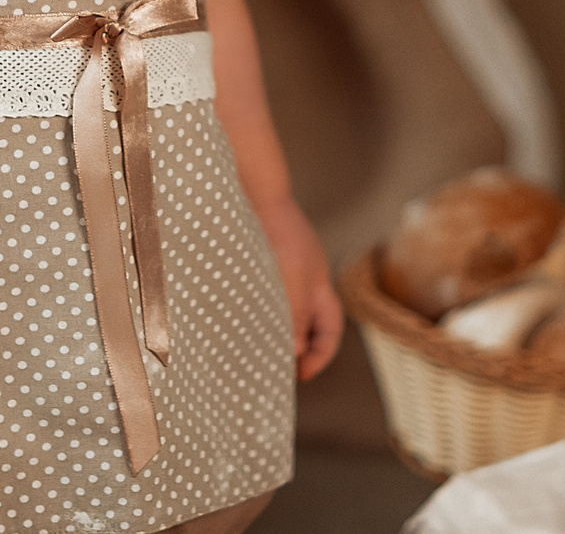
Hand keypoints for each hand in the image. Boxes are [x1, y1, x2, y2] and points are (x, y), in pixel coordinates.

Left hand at [254, 194, 342, 380]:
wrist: (253, 190)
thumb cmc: (276, 231)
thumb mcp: (290, 280)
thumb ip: (294, 316)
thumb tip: (293, 352)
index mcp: (319, 286)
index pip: (329, 330)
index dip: (319, 355)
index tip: (299, 374)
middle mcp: (302, 281)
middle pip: (306, 327)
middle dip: (294, 350)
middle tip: (272, 370)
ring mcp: (280, 272)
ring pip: (281, 315)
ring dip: (270, 334)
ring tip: (250, 352)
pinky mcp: (257, 265)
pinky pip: (260, 300)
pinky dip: (254, 316)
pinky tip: (235, 323)